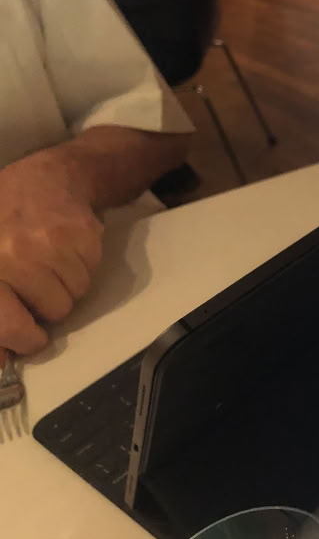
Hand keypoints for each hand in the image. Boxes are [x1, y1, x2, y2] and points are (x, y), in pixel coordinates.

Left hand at [0, 151, 102, 366]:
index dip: (20, 340)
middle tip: (39, 287)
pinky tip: (67, 247)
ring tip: (51, 261)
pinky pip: (90, 274)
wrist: (46, 179)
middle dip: (48, 307)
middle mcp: (13, 255)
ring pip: (74, 296)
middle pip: (51, 313)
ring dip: (66, 285)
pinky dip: (82, 266)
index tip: (27, 341)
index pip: (6, 324)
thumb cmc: (5, 223)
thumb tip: (1, 359)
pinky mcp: (80, 236)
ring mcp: (48, 245)